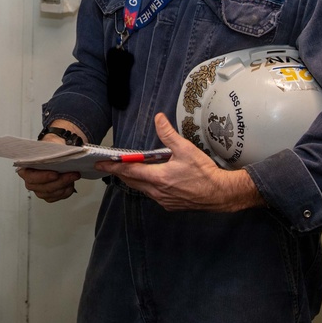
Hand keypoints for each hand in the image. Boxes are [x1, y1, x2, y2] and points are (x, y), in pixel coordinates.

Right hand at [17, 130, 81, 202]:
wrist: (56, 152)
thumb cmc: (50, 148)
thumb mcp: (49, 144)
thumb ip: (50, 151)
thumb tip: (58, 155)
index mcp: (25, 169)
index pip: (31, 177)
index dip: (44, 177)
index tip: (56, 174)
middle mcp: (31, 182)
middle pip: (44, 188)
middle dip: (60, 181)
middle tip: (72, 174)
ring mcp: (40, 190)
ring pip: (53, 193)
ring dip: (65, 185)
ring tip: (74, 176)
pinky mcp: (49, 195)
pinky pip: (59, 196)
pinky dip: (67, 190)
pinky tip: (71, 183)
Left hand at [95, 113, 263, 212]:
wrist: (220, 194)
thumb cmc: (204, 172)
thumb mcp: (186, 149)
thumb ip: (168, 134)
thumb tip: (158, 118)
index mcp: (158, 177)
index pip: (130, 171)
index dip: (114, 166)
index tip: (101, 163)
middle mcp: (157, 191)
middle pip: (132, 181)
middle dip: (120, 173)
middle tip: (109, 166)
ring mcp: (163, 200)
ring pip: (142, 189)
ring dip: (133, 179)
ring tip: (127, 171)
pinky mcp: (171, 204)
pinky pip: (153, 194)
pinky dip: (147, 186)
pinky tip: (150, 180)